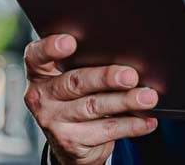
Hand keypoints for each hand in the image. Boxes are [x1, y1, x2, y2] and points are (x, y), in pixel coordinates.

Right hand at [23, 33, 159, 164]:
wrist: (70, 143)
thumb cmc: (75, 97)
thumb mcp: (70, 77)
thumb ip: (84, 63)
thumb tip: (126, 55)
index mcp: (39, 73)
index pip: (37, 56)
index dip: (51, 48)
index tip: (71, 42)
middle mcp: (41, 96)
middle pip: (75, 82)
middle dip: (105, 77)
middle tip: (130, 75)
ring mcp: (54, 121)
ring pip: (94, 107)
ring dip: (125, 101)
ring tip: (147, 97)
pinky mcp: (71, 142)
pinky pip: (106, 131)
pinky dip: (131, 125)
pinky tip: (147, 120)